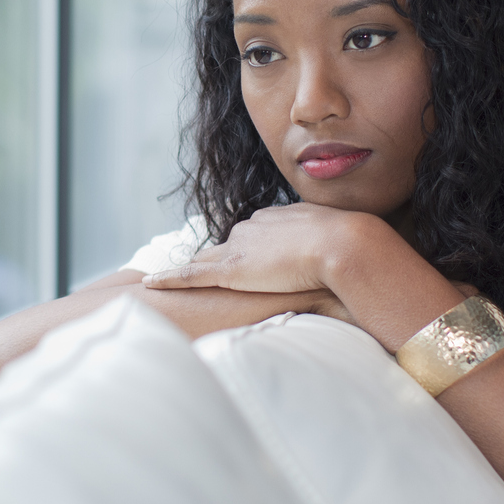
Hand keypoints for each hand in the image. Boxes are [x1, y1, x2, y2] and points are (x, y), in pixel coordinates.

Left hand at [142, 202, 374, 296]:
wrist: (345, 245)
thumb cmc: (353, 248)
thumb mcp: (339, 244)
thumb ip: (328, 253)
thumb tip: (340, 267)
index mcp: (276, 218)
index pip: (253, 237)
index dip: (250, 252)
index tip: (248, 264)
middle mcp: (252, 227)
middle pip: (227, 248)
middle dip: (220, 263)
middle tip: (214, 281)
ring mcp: (239, 248)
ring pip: (205, 261)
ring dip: (191, 272)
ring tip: (170, 284)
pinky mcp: (229, 270)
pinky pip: (190, 275)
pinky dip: (169, 279)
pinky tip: (150, 284)